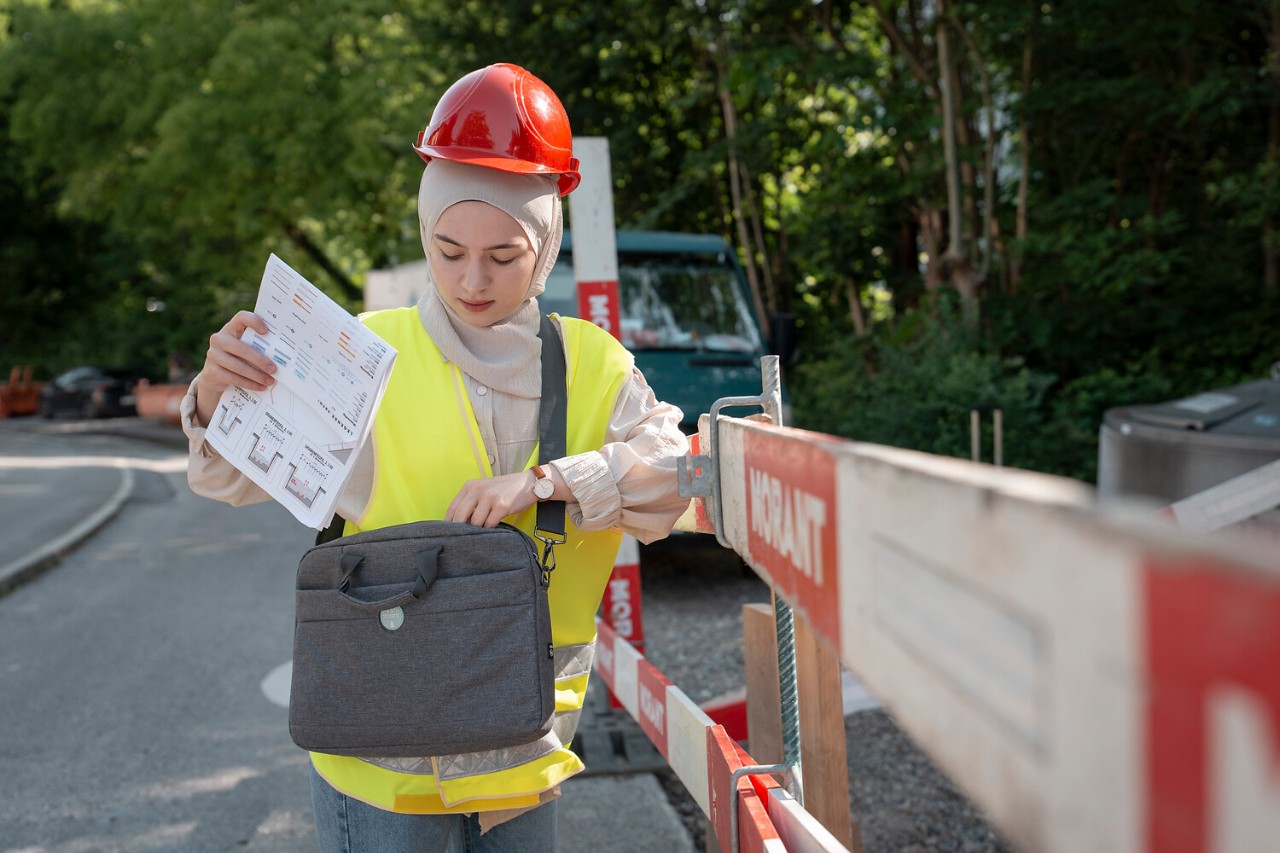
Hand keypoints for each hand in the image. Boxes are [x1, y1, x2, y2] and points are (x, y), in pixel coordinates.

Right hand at [193, 311, 276, 425]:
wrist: (215, 376)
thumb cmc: (238, 358)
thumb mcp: (246, 349)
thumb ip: (258, 346)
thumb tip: (284, 355)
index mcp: (230, 329)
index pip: (241, 317)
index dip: (253, 321)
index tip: (267, 332)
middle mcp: (219, 339)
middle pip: (241, 348)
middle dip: (260, 360)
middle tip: (274, 369)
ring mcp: (213, 355)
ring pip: (237, 366)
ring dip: (256, 375)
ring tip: (270, 381)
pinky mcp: (211, 371)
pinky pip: (233, 378)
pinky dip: (249, 383)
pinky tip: (260, 387)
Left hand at [445, 471, 537, 527]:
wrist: (527, 484)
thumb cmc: (504, 489)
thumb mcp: (484, 489)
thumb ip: (471, 501)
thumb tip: (460, 522)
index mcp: (471, 485)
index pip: (453, 507)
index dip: (449, 521)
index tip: (448, 531)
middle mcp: (478, 490)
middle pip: (460, 515)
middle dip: (460, 528)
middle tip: (462, 536)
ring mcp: (490, 498)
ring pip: (475, 522)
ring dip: (479, 528)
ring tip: (484, 527)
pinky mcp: (501, 506)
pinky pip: (490, 524)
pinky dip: (490, 528)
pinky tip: (494, 525)